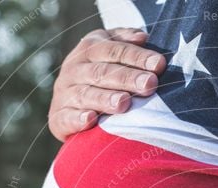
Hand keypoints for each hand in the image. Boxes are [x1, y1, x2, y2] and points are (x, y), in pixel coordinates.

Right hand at [48, 27, 166, 140]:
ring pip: (85, 94)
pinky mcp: (58, 117)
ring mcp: (64, 93)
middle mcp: (74, 69)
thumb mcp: (111, 52)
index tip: (159, 65)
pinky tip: (91, 119)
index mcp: (89, 49)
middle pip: (102, 72)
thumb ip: (125, 42)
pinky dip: (78, 119)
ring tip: (124, 103)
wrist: (69, 104)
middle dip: (127, 78)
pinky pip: (66, 117)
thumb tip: (142, 37)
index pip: (114, 50)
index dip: (137, 56)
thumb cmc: (101, 74)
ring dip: (105, 99)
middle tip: (149, 85)